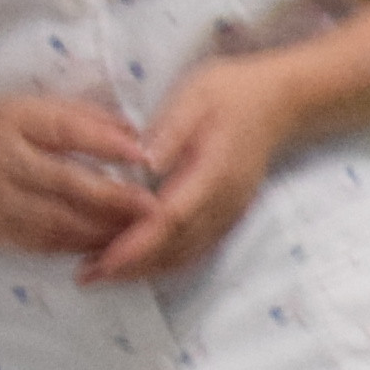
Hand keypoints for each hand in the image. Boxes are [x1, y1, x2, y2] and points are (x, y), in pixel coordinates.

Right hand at [0, 92, 153, 258]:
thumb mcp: (27, 109)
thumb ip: (79, 116)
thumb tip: (133, 132)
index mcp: (12, 122)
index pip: (64, 130)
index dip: (105, 143)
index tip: (144, 155)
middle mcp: (2, 163)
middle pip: (65, 183)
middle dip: (114, 199)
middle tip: (155, 208)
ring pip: (59, 222)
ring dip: (105, 230)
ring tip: (143, 232)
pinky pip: (47, 245)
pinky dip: (82, 247)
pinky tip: (110, 246)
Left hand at [81, 53, 304, 285]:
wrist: (282, 102)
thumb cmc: (232, 92)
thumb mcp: (196, 95)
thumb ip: (170, 129)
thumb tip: (143, 162)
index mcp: (214, 171)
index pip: (173, 217)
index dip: (138, 243)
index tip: (104, 259)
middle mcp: (225, 201)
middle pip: (177, 246)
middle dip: (132, 266)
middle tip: (87, 276)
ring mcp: (230, 212)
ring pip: (187, 253)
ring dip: (146, 269)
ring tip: (104, 275)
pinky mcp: (228, 214)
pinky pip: (196, 248)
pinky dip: (166, 262)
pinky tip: (140, 264)